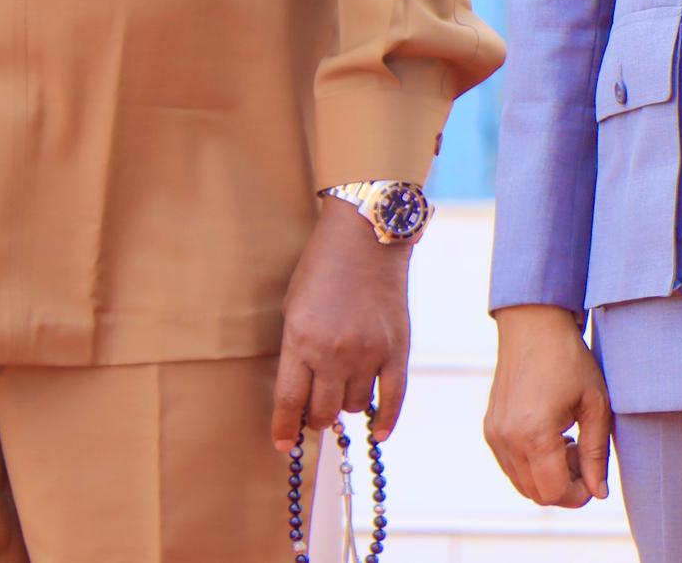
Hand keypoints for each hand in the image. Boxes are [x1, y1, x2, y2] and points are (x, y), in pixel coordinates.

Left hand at [269, 198, 413, 450]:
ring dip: (345, 404)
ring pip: (354, 407)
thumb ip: (297, 352)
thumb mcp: (293, 307)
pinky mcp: (397, 350)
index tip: (283, 444)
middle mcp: (334, 352)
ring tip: (343, 389)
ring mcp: (369, 353)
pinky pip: (392, 400)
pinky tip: (378, 432)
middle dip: (315, 418)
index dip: (285, 429)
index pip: (289, 402)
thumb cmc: (321, 268)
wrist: (366, 237)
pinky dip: (385, 421)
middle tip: (315, 411)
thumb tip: (302, 394)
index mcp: (300, 340)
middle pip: (323, 412)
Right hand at [483, 305, 610, 508]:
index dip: (578, 495)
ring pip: (522, 484)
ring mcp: (494, 434)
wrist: (533, 325)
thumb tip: (598, 493)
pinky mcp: (489, 428)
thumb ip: (596, 454)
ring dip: (547, 476)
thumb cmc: (569, 360)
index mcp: (535, 434)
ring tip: (567, 442)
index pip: (554, 494)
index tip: (593, 476)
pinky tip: (550, 435)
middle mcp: (508, 439)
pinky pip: (510, 466)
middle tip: (581, 454)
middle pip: (537, 494)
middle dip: (564, 486)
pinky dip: (531, 465)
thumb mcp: (595, 405)